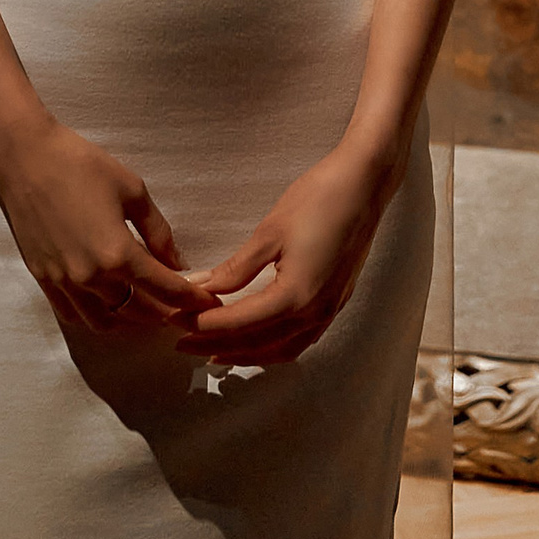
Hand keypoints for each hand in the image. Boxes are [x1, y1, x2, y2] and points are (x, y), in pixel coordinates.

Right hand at [0, 116, 204, 338]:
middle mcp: (91, 278)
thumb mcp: (132, 189)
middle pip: (139, 312)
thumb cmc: (81, 163)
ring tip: (146, 306)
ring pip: (107, 322)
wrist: (24, 155)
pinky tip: (108, 305)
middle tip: (181, 305)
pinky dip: (96, 318)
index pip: (165, 290)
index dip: (192, 300)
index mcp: (118, 254)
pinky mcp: (43, 279)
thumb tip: (177, 262)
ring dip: (131, 319)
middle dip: (166, 311)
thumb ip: (158, 231)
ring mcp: (64, 282)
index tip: (209, 304)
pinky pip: (74, 316)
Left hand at [177, 146, 390, 367]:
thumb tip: (201, 285)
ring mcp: (328, 312)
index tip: (175, 323)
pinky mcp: (335, 303)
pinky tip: (256, 340)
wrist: (364, 184)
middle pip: (257, 344)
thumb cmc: (317, 200)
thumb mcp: (270, 232)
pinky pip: (299, 341)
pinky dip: (272, 347)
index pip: (238, 322)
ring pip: (280, 350)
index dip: (203, 324)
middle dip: (217, 344)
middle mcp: (314, 314)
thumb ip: (236, 267)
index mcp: (295, 297)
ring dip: (245, 353)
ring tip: (212, 349)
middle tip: (182, 343)